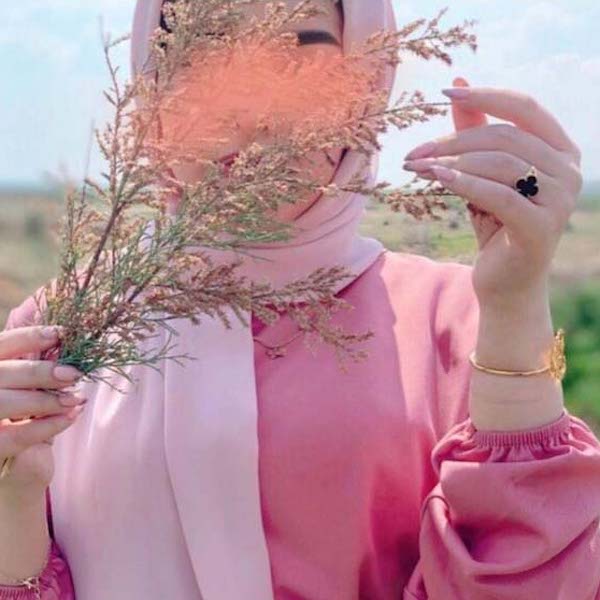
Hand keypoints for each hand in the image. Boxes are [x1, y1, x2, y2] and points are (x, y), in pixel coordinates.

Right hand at [0, 325, 85, 501]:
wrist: (14, 467)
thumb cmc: (23, 416)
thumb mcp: (32, 384)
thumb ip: (38, 358)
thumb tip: (54, 325)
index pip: (3, 344)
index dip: (30, 336)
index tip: (62, 334)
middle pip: (2, 372)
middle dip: (41, 372)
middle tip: (74, 375)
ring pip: (3, 403)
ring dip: (45, 400)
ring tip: (74, 399)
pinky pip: (14, 437)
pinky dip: (47, 427)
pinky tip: (70, 417)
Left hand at [402, 77, 582, 309]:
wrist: (506, 282)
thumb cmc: (495, 225)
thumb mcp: (483, 174)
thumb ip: (475, 130)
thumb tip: (459, 81)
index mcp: (560, 149)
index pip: (524, 107)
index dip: (485, 96)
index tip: (444, 92)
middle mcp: (569, 169)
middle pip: (504, 136)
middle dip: (453, 140)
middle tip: (414, 152)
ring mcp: (560, 200)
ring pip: (500, 163)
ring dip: (451, 161)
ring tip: (416, 167)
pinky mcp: (540, 228)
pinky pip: (499, 195)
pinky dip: (465, 183)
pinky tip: (436, 179)